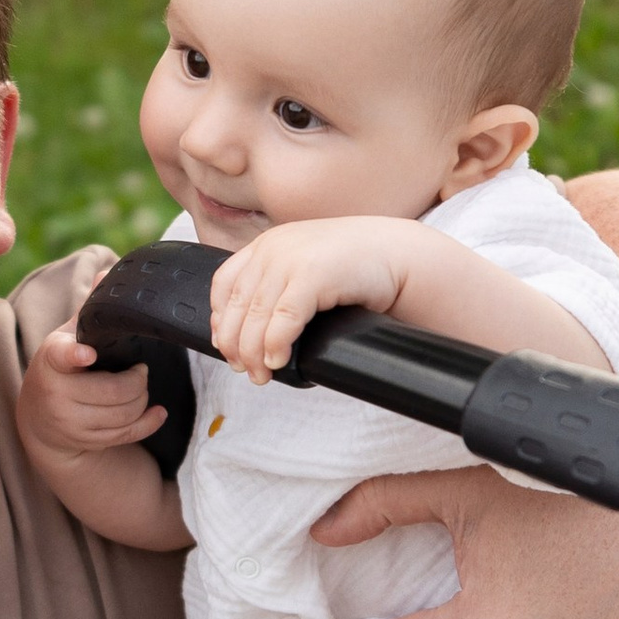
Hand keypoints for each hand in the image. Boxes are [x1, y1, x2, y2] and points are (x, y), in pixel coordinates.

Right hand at [17, 319, 168, 462]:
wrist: (37, 418)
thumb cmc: (60, 368)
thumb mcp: (65, 337)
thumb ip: (87, 310)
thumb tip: (107, 272)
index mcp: (52, 359)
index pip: (62, 355)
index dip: (75, 355)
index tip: (87, 354)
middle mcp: (57, 393)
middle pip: (115, 391)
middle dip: (138, 379)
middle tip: (140, 369)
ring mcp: (70, 422)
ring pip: (124, 413)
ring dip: (142, 398)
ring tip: (140, 384)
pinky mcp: (85, 441)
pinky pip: (126, 434)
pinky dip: (148, 422)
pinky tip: (158, 412)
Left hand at [207, 217, 416, 382]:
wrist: (398, 253)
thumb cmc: (356, 266)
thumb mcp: (306, 268)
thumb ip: (278, 286)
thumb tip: (251, 331)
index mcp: (267, 245)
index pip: (224, 283)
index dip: (220, 319)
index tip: (225, 345)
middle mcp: (273, 248)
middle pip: (236, 306)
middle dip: (234, 345)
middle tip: (243, 369)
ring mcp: (292, 259)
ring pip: (256, 317)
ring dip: (253, 353)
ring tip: (261, 374)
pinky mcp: (313, 275)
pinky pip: (283, 319)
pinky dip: (276, 345)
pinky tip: (279, 360)